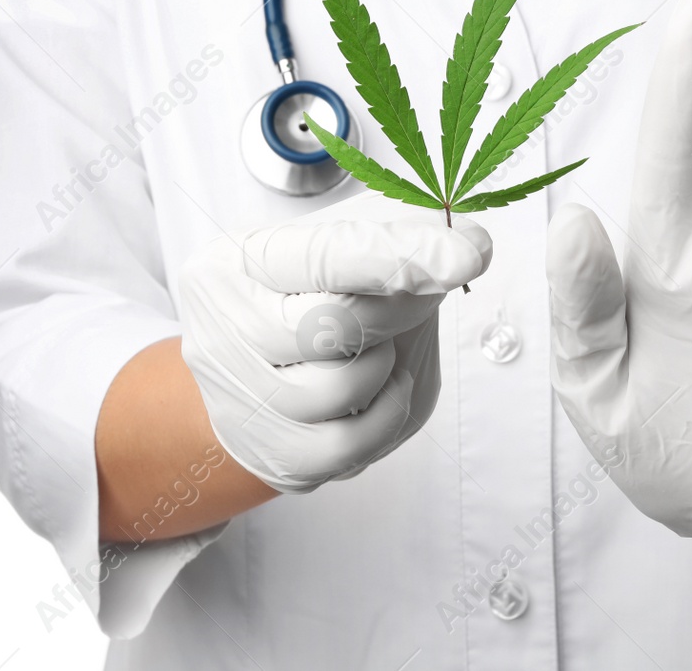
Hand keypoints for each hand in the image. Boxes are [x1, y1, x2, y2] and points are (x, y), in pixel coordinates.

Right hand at [178, 191, 490, 492]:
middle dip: (399, 308)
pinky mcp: (273, 453)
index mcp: (235, 263)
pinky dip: (387, 414)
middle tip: (421, 293)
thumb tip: (465, 251)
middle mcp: (223, 329)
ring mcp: (242, 399)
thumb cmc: (306, 297)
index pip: (325, 255)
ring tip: (377, 345)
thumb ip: (393, 238)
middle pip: (331, 325)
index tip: (468, 253)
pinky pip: (348, 445)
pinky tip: (383, 388)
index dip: (399, 255)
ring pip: (339, 388)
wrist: (260, 374)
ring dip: (384, 364)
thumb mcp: (338, 245)